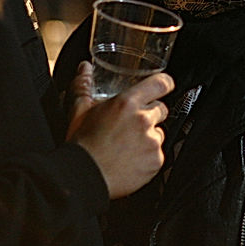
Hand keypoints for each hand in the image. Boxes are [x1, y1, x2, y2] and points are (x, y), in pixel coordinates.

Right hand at [67, 62, 172, 198]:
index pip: (161, 84)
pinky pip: (159, 153)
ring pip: (160, 132)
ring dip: (149, 136)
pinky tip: (132, 159)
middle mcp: (143, 120)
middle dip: (149, 115)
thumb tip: (85, 68)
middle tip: (131, 126)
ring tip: (128, 145)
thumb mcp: (80, 110)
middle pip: (161, 109)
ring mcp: (152, 142)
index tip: (164, 86)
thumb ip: (84, 85)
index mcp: (127, 103)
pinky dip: (149, 156)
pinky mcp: (156, 161)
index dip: (164, 84)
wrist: (83, 177)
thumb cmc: (82, 145)